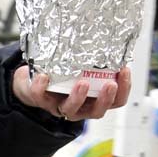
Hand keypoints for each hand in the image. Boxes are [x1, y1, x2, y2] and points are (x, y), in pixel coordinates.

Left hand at [11, 65, 131, 120]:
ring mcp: (59, 106)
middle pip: (96, 111)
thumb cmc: (61, 76)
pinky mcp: (40, 100)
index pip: (115, 102)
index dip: (123, 90)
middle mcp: (78, 107)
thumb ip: (95, 64)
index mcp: (93, 100)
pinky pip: (40, 97)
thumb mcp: (81, 70)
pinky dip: (41, 87)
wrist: (32, 81)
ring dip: (78, 97)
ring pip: (70, 109)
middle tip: (110, 84)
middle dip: (105, 99)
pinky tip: (44, 76)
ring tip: (82, 83)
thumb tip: (113, 44)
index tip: (125, 72)